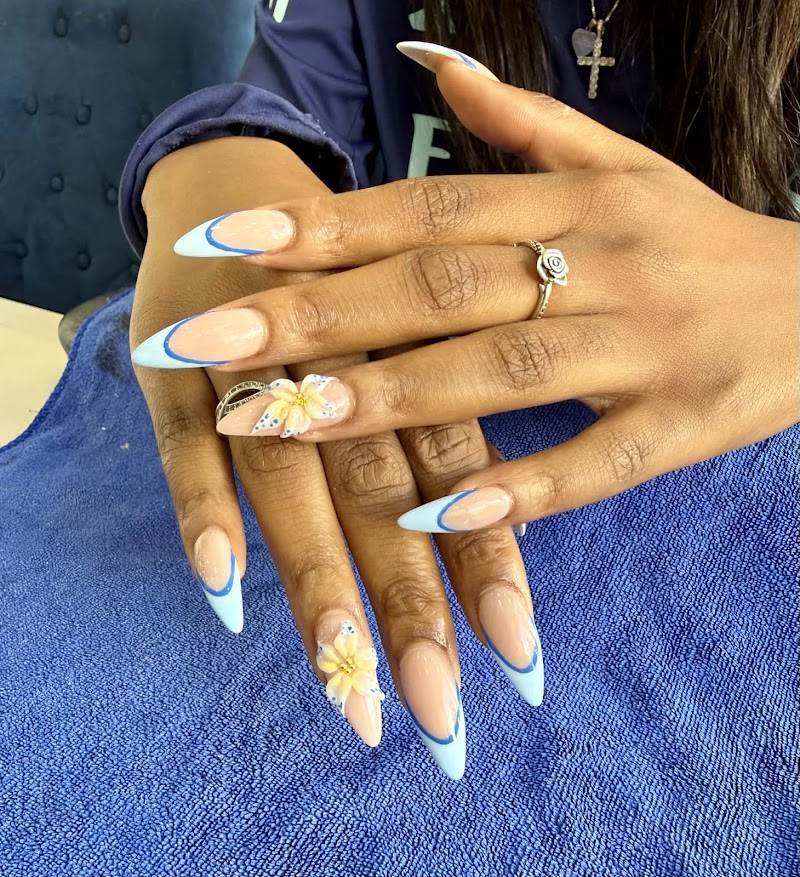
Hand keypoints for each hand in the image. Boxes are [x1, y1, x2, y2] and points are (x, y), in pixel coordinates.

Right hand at [132, 136, 541, 780]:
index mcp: (414, 356)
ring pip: (293, 473)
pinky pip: (185, 439)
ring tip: (341, 676)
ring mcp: (255, 362)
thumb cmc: (344, 279)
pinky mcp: (178, 362)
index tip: (519, 660)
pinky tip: (219, 579)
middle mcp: (345, 363)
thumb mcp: (404, 332)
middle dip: (409, 604)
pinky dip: (203, 503)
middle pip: (382, 493)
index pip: (457, 473)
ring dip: (316, 573)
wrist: (241, 187)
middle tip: (436, 716)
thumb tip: (480, 532)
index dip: (487, 562)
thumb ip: (442, 418)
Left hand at [133, 54, 798, 534]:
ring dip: (387, 397)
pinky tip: (430, 511)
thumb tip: (426, 63)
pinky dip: (513, 488)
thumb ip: (519, 121)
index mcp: (574, 198)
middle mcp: (602, 263)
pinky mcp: (680, 425)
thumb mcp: (620, 162)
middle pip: (439, 287)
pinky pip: (589, 464)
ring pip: (499, 372)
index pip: (423, 207)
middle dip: (315, 316)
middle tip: (203, 343)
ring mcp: (643, 348)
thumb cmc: (694, 240)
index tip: (217, 242)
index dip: (318, 224)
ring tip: (279, 419)